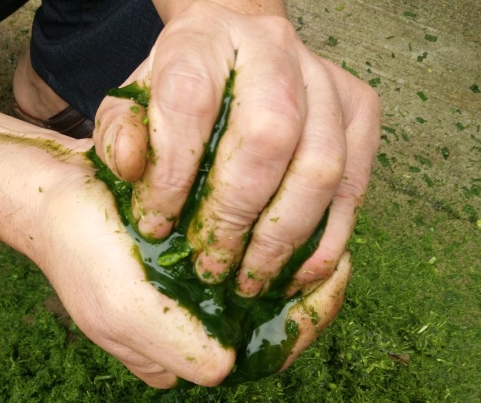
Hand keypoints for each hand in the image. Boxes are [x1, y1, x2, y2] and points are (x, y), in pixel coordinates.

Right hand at [0, 143, 351, 387]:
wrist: (50, 193)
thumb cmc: (82, 249)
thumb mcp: (121, 307)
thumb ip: (173, 344)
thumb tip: (226, 369)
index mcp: (176, 356)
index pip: (256, 359)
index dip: (303, 325)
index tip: (333, 278)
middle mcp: (190, 331)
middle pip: (267, 327)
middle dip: (306, 297)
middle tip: (340, 255)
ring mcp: (190, 296)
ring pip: (261, 294)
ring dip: (293, 267)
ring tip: (325, 235)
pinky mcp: (189, 261)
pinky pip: (247, 261)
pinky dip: (271, 242)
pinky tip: (290, 215)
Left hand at [93, 0, 379, 297]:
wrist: (240, 44)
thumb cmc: (183, 85)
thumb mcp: (136, 100)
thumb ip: (121, 132)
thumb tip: (129, 165)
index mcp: (205, 41)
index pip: (190, 102)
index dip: (173, 173)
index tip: (156, 226)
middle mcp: (274, 51)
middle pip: (269, 137)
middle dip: (235, 217)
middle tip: (210, 268)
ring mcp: (326, 79)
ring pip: (320, 167)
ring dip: (283, 239)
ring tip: (250, 283)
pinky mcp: (360, 109)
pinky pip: (354, 185)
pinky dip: (326, 241)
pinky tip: (295, 276)